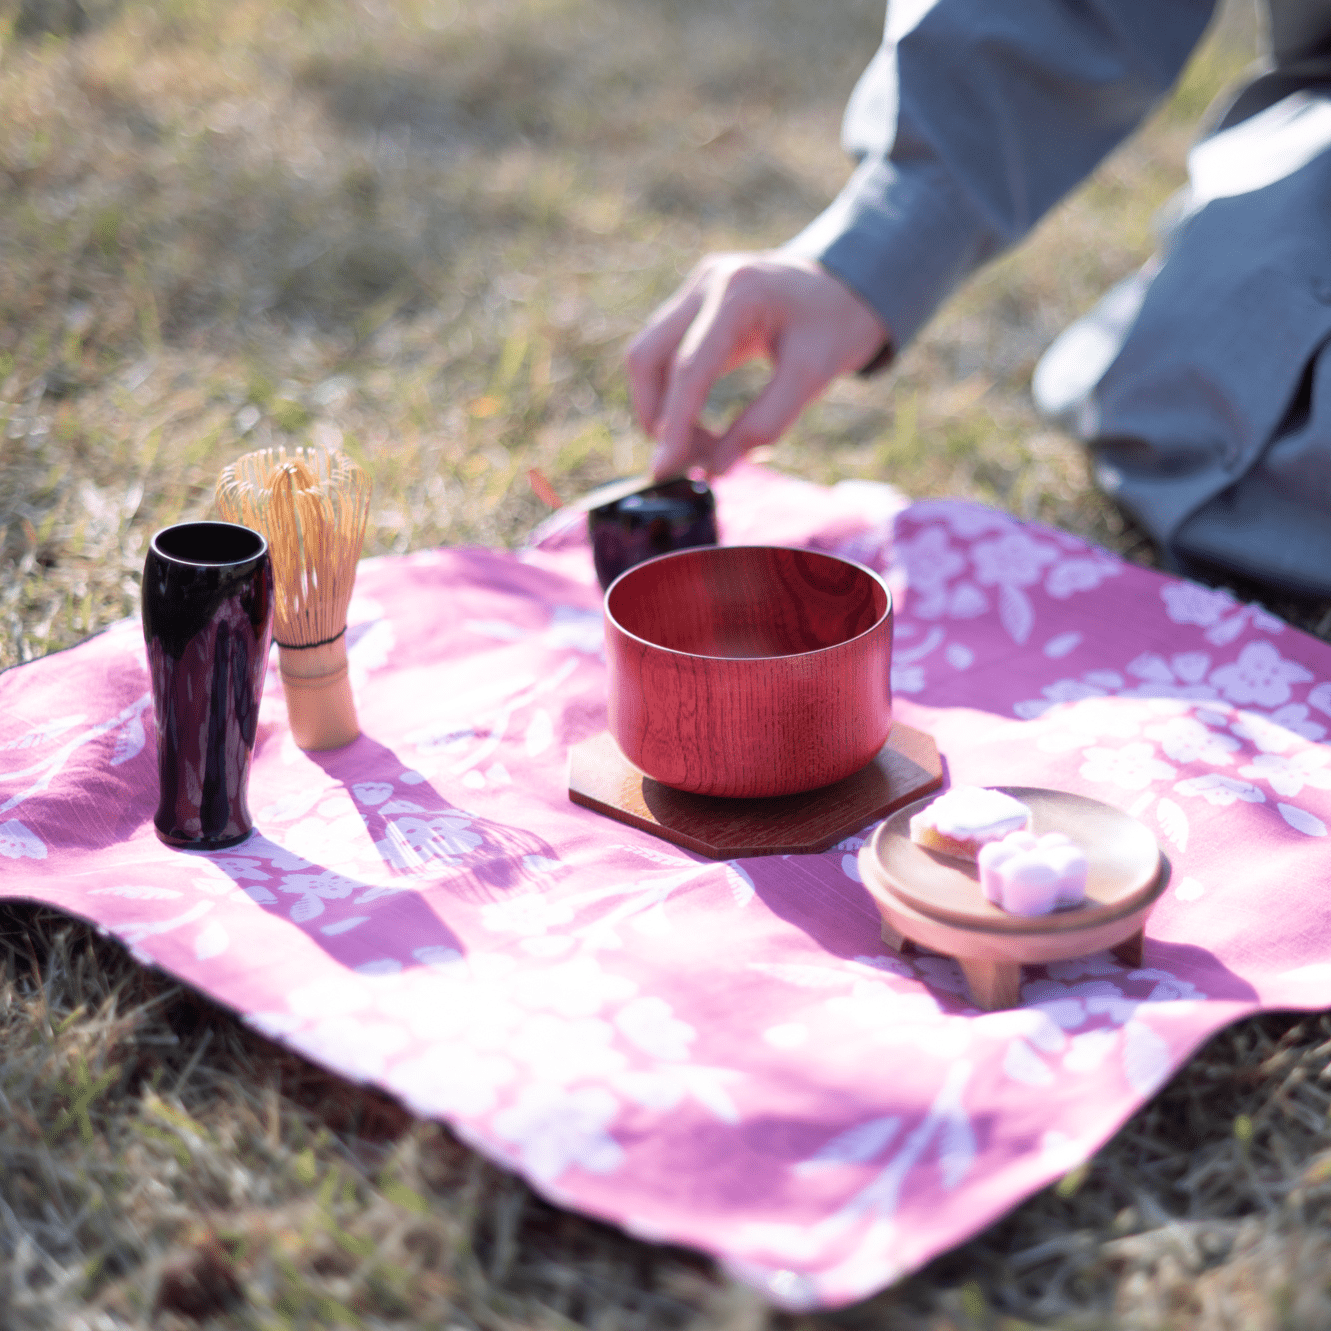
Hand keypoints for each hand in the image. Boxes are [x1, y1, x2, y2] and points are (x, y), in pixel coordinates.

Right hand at [625, 252, 890, 478]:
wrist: (848, 285)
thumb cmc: (838, 324)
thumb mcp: (815, 375)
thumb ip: (767, 422)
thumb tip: (716, 469)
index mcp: (740, 292)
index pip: (690, 366)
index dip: (674, 424)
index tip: (665, 469)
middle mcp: (707, 283)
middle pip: (647, 357)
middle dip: (658, 417)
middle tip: (689, 463)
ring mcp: (695, 290)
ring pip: (648, 358)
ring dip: (663, 411)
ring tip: (702, 449)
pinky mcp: (692, 306)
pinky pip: (664, 356)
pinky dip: (674, 398)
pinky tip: (701, 427)